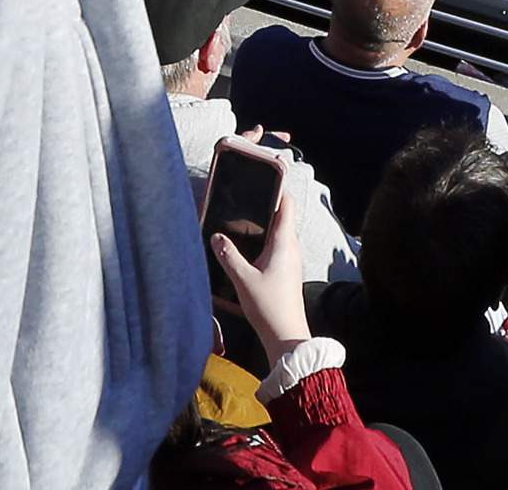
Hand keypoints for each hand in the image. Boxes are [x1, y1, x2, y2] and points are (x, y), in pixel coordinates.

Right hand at [205, 138, 314, 354]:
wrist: (286, 336)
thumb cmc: (268, 307)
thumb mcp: (242, 279)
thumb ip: (228, 255)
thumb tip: (216, 236)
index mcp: (284, 242)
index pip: (286, 203)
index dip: (278, 185)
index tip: (265, 171)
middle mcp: (291, 246)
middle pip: (283, 213)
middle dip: (268, 200)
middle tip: (247, 190)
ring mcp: (291, 259)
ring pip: (280, 229)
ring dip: (266, 219)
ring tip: (243, 213)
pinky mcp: (287, 270)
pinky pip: (278, 244)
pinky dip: (266, 236)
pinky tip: (249, 243)